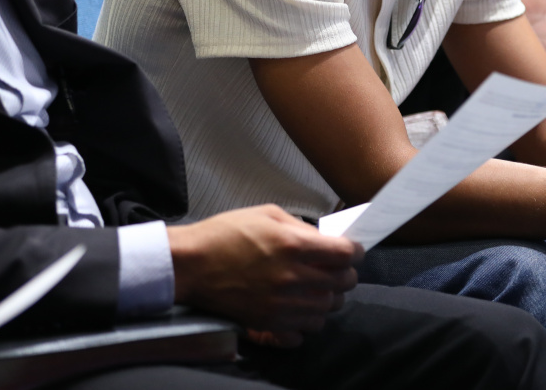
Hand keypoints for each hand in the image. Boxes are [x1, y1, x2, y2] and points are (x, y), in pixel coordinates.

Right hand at [168, 205, 360, 343]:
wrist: (190, 264)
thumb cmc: (224, 234)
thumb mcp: (268, 214)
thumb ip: (301, 228)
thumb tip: (324, 240)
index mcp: (293, 245)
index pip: (345, 255)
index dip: (355, 251)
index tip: (353, 251)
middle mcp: (291, 277)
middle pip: (342, 283)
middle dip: (346, 274)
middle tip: (338, 268)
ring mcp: (280, 303)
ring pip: (327, 309)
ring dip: (330, 298)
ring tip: (320, 288)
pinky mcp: (267, 321)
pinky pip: (304, 330)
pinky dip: (309, 320)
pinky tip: (302, 307)